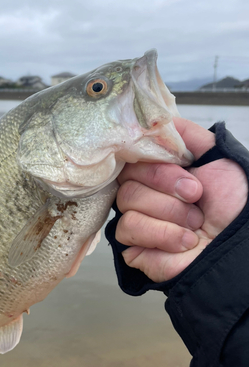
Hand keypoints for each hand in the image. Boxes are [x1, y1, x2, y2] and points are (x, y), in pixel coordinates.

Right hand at [115, 118, 247, 281]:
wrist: (238, 244)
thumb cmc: (233, 203)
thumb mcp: (215, 154)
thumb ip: (184, 133)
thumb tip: (152, 119)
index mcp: (157, 173)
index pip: (133, 156)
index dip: (157, 163)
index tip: (186, 167)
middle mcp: (143, 194)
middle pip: (128, 178)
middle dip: (166, 185)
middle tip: (195, 196)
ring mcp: (136, 220)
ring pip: (127, 201)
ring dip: (170, 212)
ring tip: (194, 224)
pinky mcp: (132, 247)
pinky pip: (129, 228)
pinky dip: (163, 233)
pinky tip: (184, 241)